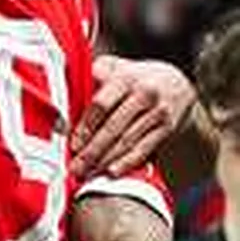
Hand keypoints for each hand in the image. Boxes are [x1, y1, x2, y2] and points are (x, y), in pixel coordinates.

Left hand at [70, 55, 196, 178]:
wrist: (177, 83)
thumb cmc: (133, 77)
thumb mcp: (113, 67)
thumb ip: (90, 78)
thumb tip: (64, 99)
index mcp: (126, 78)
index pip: (101, 105)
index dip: (86, 126)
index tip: (73, 144)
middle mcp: (144, 95)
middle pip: (113, 128)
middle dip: (92, 150)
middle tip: (76, 166)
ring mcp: (158, 113)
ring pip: (127, 141)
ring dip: (105, 160)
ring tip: (87, 173)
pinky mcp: (167, 128)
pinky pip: (144, 149)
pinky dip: (127, 162)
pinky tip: (111, 173)